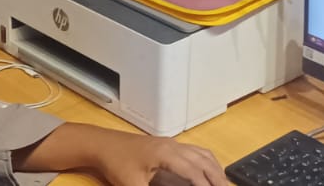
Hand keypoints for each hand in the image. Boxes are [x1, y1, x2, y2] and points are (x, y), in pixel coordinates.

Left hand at [95, 136, 224, 185]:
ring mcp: (171, 143)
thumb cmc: (115, 163)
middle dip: (217, 178)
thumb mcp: (131, 185)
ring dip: (215, 169)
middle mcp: (173, 145)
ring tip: (222, 184)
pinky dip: (207, 162)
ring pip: (202, 154)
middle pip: (203, 161)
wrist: (101, 143)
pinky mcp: (168, 145)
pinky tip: (209, 172)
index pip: (194, 172)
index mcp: (166, 153)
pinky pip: (195, 151)